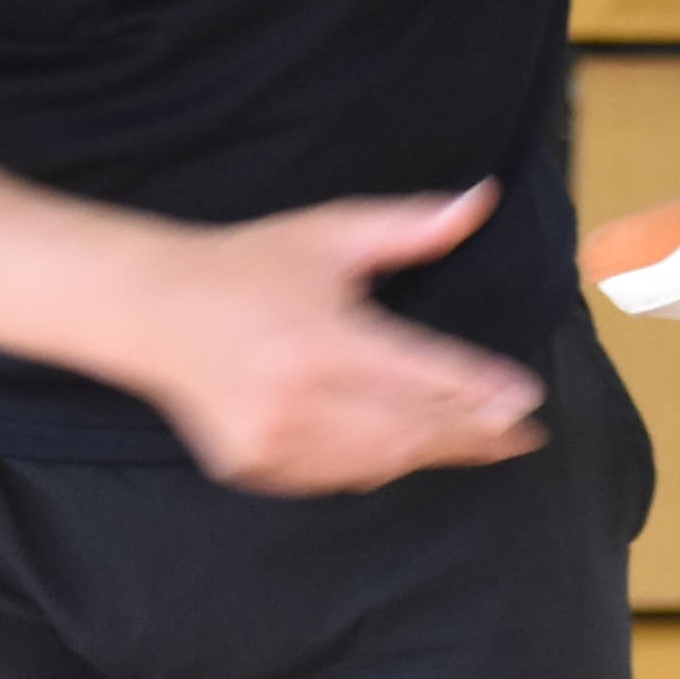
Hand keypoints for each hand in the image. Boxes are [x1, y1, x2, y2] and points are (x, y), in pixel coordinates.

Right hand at [125, 190, 545, 494]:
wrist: (152, 311)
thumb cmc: (248, 265)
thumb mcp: (330, 233)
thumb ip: (410, 226)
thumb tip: (482, 200)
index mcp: (322, 336)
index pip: (421, 372)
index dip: (479, 390)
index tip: (526, 400)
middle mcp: (296, 397)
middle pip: (410, 430)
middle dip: (474, 435)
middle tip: (522, 436)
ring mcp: (271, 439)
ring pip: (377, 463)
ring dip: (431, 453)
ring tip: (479, 444)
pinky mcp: (253, 465)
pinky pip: (333, 477)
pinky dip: (376, 466)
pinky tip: (406, 450)